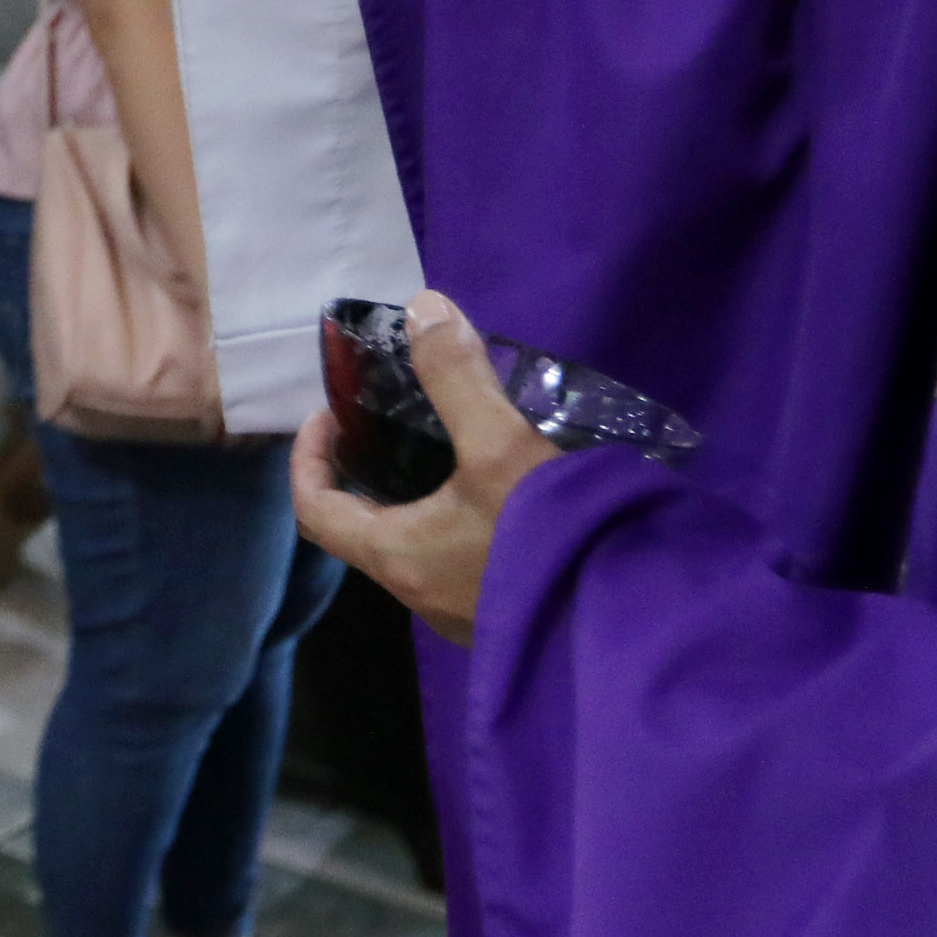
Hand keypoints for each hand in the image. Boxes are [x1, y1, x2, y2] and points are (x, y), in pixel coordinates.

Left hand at [290, 286, 561, 643]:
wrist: (628, 629)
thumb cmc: (546, 541)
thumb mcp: (501, 447)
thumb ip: (458, 378)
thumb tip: (423, 307)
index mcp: (396, 555)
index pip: (315, 509)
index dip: (308, 457)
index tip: (330, 414)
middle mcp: (417, 592)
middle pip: (362, 528)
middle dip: (364, 471)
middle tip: (391, 419)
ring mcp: (461, 612)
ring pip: (414, 546)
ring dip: (414, 497)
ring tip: (448, 445)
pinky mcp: (503, 615)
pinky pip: (457, 562)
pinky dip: (455, 520)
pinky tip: (502, 492)